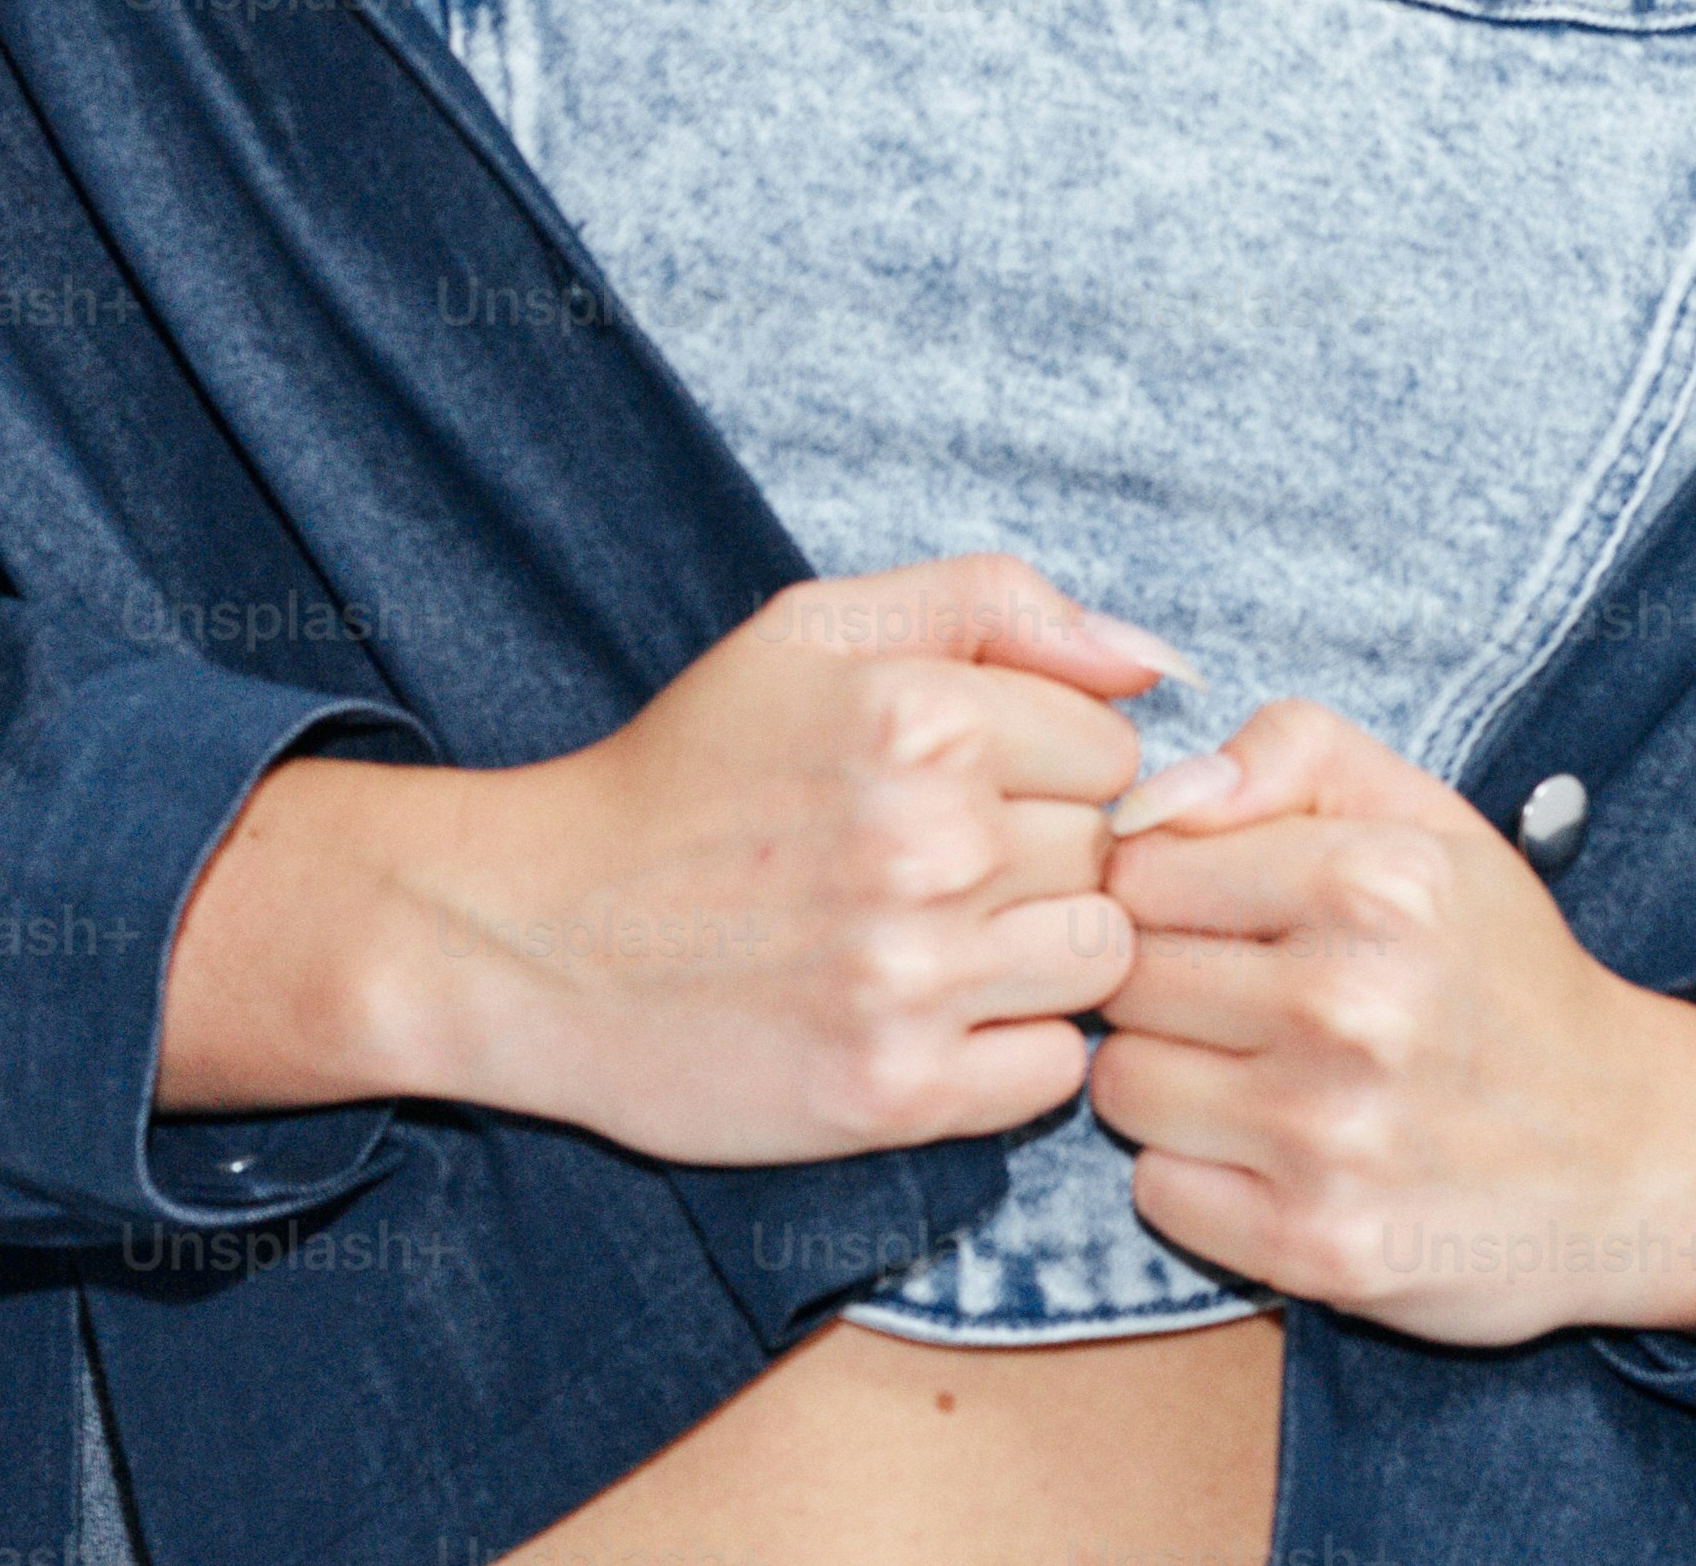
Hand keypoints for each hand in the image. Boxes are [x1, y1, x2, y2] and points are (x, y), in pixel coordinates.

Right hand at [380, 551, 1172, 1166]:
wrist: (538, 934)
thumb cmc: (691, 772)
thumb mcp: (817, 630)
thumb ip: (996, 604)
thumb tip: (1158, 661)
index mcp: (920, 713)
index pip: (1115, 747)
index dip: (1050, 764)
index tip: (966, 782)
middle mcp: (928, 842)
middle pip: (1111, 853)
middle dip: (1045, 855)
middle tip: (936, 863)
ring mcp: (914, 975)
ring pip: (1102, 960)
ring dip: (1042, 952)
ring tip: (943, 936)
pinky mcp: (896, 1091)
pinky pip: (1054, 1071)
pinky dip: (1011, 1049)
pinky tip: (930, 1011)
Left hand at [1090, 700, 1695, 1360]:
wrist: (1634, 1157)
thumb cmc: (1503, 973)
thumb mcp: (1429, 819)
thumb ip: (1289, 753)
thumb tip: (1144, 802)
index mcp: (1375, 879)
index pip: (1136, 866)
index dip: (1161, 890)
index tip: (1221, 918)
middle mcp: (1352, 1004)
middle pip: (1121, 977)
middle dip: (1164, 986)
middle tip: (1248, 1004)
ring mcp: (1333, 1135)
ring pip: (1122, 1085)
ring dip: (1172, 1084)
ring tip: (1262, 1079)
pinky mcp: (1321, 1248)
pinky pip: (1158, 1192)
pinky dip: (1200, 1178)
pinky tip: (1277, 1159)